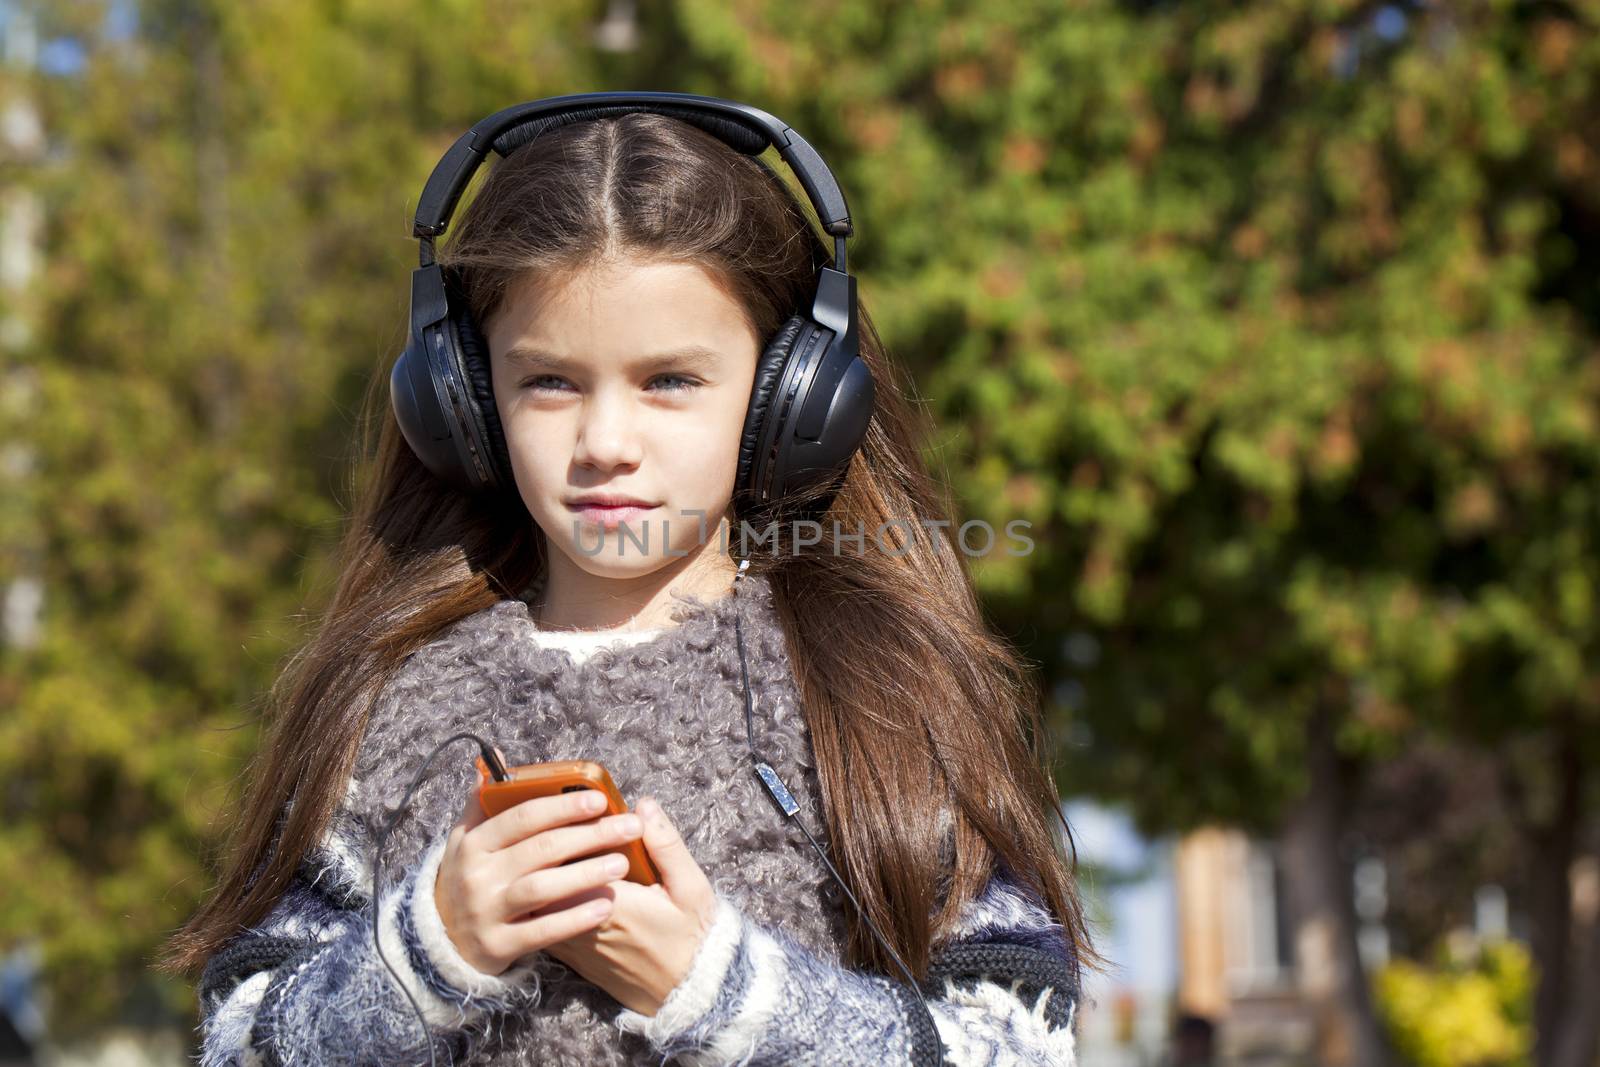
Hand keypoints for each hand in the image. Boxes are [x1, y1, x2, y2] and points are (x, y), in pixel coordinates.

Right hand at [433, 781, 646, 975]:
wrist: (442, 940)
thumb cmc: (469, 877)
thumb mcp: (466, 838)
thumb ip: (485, 800)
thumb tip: (497, 759)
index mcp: (474, 842)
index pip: (523, 816)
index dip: (562, 806)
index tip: (600, 799)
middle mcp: (478, 875)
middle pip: (541, 849)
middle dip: (590, 835)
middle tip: (630, 827)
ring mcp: (486, 912)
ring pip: (542, 888)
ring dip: (585, 874)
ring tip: (622, 864)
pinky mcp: (497, 946)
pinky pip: (542, 931)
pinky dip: (575, 919)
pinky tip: (605, 906)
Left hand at [541, 796, 718, 1015]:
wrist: (686, 993)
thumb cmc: (691, 936)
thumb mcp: (690, 887)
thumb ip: (665, 845)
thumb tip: (643, 806)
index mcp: (612, 903)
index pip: (568, 858)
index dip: (566, 829)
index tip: (575, 807)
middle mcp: (582, 926)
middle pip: (545, 877)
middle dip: (546, 846)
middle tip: (555, 819)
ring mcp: (572, 944)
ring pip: (538, 900)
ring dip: (540, 872)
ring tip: (549, 843)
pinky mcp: (571, 956)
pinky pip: (543, 922)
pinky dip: (541, 897)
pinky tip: (553, 877)